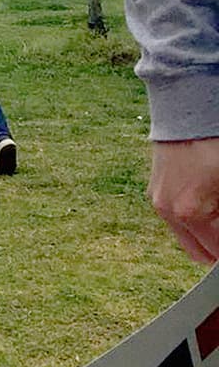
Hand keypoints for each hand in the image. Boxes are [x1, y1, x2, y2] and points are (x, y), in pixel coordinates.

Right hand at [149, 137, 218, 263]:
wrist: (186, 112)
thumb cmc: (213, 145)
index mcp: (191, 212)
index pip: (217, 251)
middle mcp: (170, 211)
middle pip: (199, 253)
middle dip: (215, 246)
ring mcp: (159, 201)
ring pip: (186, 238)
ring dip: (204, 234)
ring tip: (216, 211)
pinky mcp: (154, 190)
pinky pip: (175, 219)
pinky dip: (191, 218)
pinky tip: (204, 200)